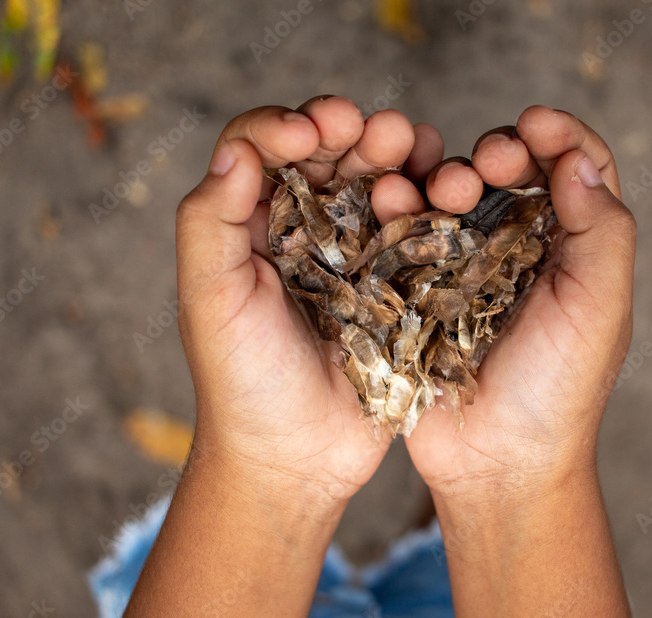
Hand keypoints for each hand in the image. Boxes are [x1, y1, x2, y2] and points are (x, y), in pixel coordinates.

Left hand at [176, 96, 446, 501]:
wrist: (296, 458)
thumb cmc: (242, 382)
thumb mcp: (209, 300)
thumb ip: (209, 222)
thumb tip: (237, 149)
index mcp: (250, 226)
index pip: (262, 148)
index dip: (286, 125)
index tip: (310, 131)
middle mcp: (302, 231)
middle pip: (329, 156)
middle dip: (356, 132)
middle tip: (384, 130)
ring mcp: (354, 256)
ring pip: (377, 184)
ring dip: (398, 158)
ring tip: (416, 149)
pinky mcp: (397, 284)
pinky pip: (416, 230)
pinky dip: (430, 202)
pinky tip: (442, 189)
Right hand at [404, 106, 636, 500]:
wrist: (496, 464)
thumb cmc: (559, 392)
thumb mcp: (600, 309)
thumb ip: (603, 231)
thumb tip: (576, 160)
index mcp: (575, 248)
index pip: (575, 168)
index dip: (558, 135)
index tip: (533, 124)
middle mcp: (522, 250)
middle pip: (511, 172)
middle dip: (499, 152)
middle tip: (487, 160)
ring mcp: (467, 268)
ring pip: (456, 196)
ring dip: (448, 176)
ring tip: (445, 189)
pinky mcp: (420, 288)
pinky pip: (410, 233)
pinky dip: (403, 207)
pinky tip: (396, 199)